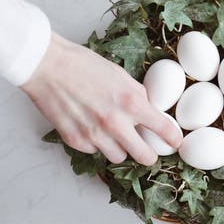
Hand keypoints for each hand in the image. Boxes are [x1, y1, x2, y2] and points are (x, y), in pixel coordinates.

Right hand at [21, 32, 181, 164]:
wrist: (47, 66)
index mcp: (131, 103)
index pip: (163, 129)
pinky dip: (96, 144)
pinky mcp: (76, 141)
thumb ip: (138, 95)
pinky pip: (94, 152)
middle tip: (148, 150)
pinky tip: (90, 127)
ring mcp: (94, 135)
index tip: (175, 142)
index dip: (173, 138)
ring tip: (113, 133)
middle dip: (149, 155)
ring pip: (118, 158)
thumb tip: (149, 109)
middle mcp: (115, 123)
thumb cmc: (83, 65)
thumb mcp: (120, 75)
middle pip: (144, 156)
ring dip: (120, 148)